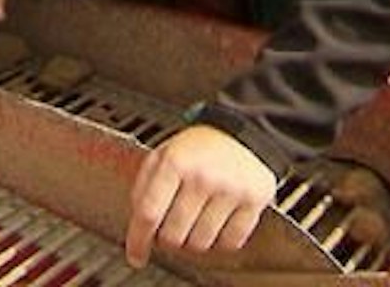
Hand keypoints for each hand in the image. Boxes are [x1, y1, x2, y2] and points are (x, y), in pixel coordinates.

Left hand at [125, 125, 277, 267]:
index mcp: (175, 163)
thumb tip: (138, 224)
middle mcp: (202, 176)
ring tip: (196, 220)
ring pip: (200, 244)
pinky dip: (220, 240)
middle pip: (173, 235)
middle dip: (168, 237)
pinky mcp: (254, 200)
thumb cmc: (197, 147)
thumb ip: (144, 187)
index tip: (136, 256)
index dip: (138, 241)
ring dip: (193, 240)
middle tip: (172, 226)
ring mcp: (230, 190)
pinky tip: (217, 222)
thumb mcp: (162, 155)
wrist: (241, 134)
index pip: (149, 213)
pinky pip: (230, 243)